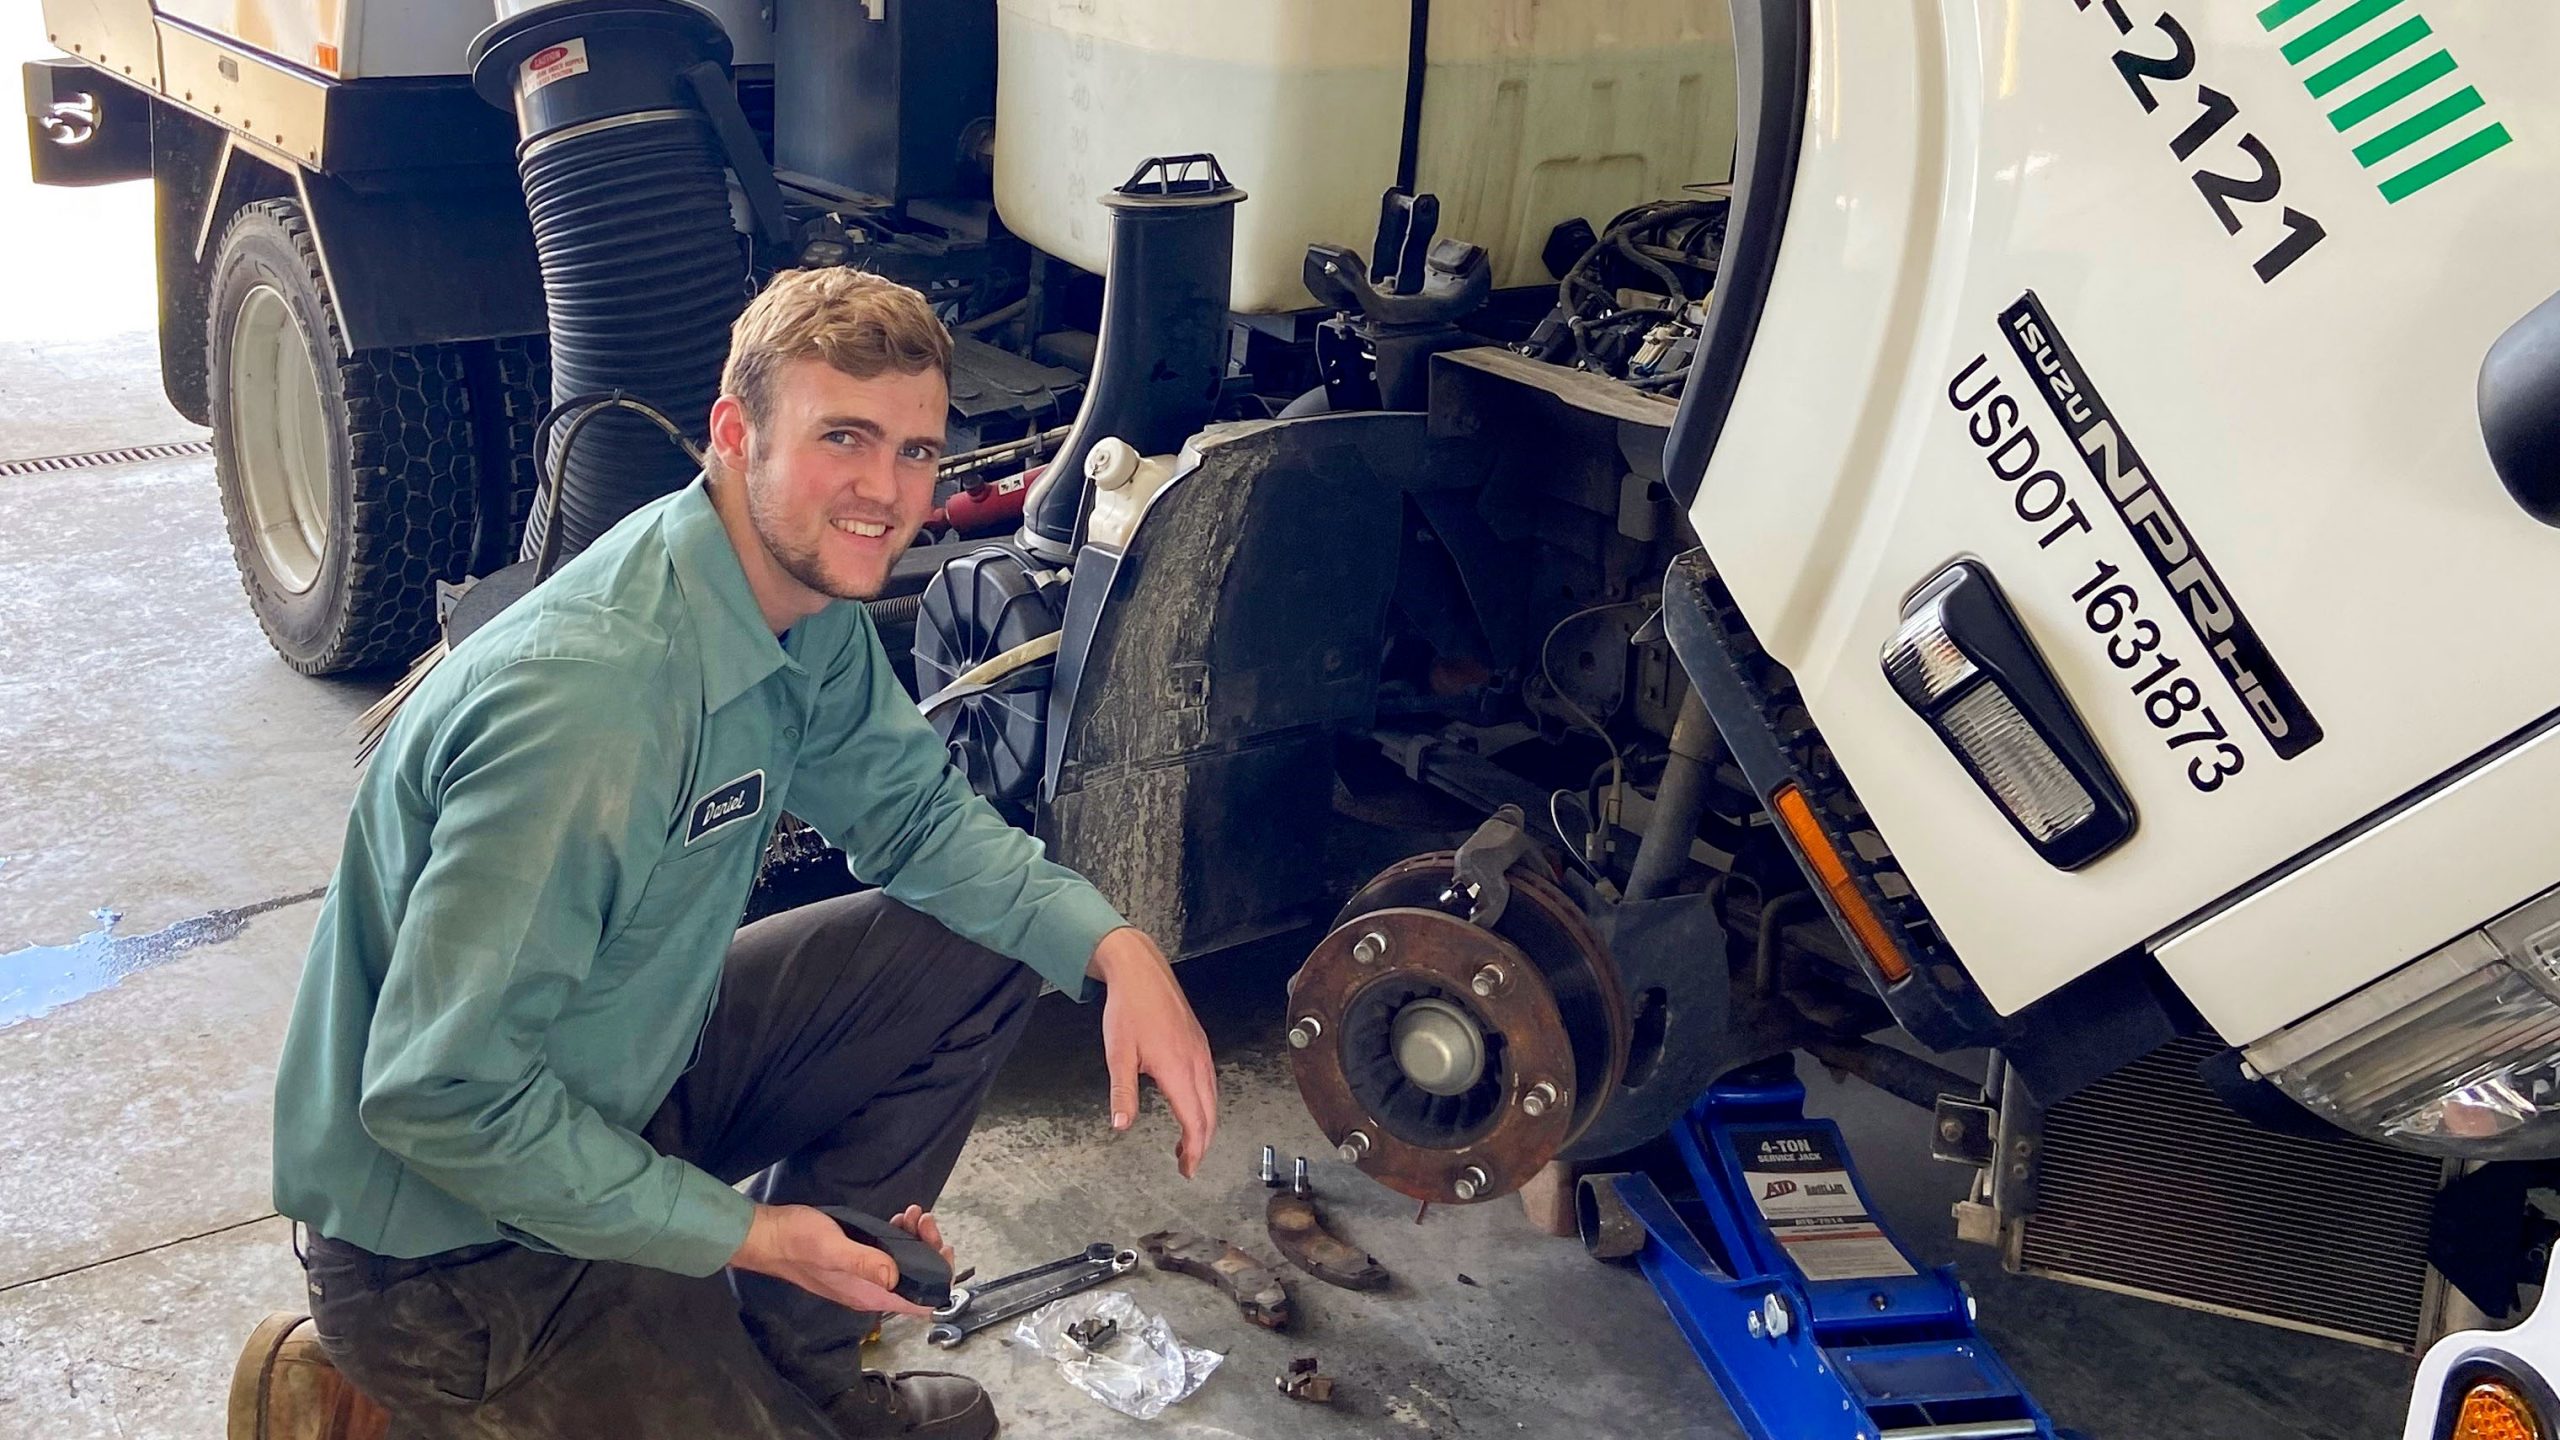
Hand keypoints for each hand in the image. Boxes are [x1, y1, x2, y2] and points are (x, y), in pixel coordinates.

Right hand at [729, 1203, 952, 1316]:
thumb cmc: (797, 1241)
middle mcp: (871, 1291)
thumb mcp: (832, 1249)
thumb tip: (897, 1276)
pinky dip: (901, 1235)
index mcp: (870, 1296)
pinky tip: (899, 1217)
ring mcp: (864, 1276)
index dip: (939, 1280)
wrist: (767, 1236)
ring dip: (916, 1239)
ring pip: (905, 1264)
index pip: (920, 1303)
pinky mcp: (857, 1260)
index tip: (943, 1249)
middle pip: (917, 1279)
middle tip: (923, 1219)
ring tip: (912, 1212)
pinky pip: (890, 1253)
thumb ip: (864, 1263)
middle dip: (929, 1249)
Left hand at [1090, 927, 1218, 1176]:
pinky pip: (1210, 1082)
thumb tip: (1121, 1125)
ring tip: (1187, 1143)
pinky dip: (1205, 1104)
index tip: (1187, 1169)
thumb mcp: (1118, 1055)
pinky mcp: (1199, 1043)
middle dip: (1201, 1144)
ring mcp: (1201, 1052)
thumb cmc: (1129, 1009)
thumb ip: (1123, 1093)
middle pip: (1209, 1115)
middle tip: (1187, 1164)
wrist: (1141, 971)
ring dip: (1204, 1125)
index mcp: (1177, 1068)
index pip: (1194, 1121)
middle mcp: (1195, 1062)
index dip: (1194, 1150)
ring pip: (1212, 1099)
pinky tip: (1192, 1106)